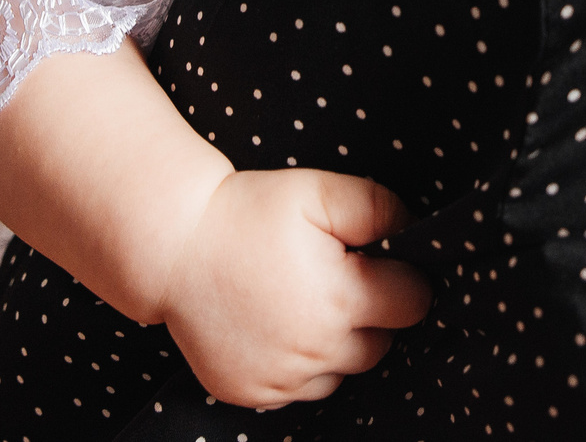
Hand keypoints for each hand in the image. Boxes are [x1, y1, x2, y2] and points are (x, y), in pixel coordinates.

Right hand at [0, 46, 430, 409]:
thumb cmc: (247, 212)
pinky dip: (296, 365)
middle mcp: (316, 352)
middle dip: (369, 314)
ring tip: (301, 300)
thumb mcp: (317, 192)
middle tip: (334, 276)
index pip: (413, 304)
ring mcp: (282, 380)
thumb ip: (378, 207)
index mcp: (341, 301)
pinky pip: (298, 390)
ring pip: (340, 373)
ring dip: (335, 345)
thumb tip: (414, 228)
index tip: (378, 262)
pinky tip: (275, 326)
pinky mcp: (252, 393)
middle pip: (379, 344)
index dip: (401, 278)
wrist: (171, 245)